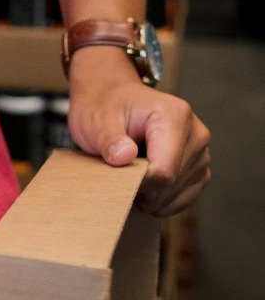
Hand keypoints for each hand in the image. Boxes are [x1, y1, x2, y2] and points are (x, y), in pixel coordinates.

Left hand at [68, 47, 210, 214]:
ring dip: (148, 194)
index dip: (137, 182)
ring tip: (131, 166)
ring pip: (175, 198)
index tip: (115, 176)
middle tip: (119, 167)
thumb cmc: (104, 106)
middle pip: (170, 186)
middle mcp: (196, 135)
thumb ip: (109, 138)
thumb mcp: (97, 117)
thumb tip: (123, 157)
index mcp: (176, 115)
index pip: (163, 171)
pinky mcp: (200, 172)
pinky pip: (180, 201)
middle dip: (141, 188)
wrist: (113, 98)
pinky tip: (143, 174)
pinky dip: (157, 198)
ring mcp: (201, 155)